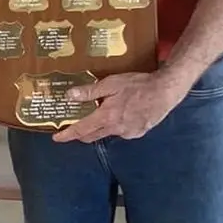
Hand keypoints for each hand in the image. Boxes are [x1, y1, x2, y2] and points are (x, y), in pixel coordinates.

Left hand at [52, 71, 190, 143]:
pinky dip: (115, 126)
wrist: (165, 92)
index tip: (57, 138)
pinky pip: (121, 132)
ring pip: (107, 133)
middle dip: (80, 133)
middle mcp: (116, 129)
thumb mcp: (111, 84)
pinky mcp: (138, 133)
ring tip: (99, 115)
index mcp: (106, 117)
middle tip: (73, 125)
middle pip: (92, 136)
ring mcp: (128, 133)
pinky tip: (120, 114)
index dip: (67, 135)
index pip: (81, 130)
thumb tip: (69, 96)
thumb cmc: (137, 85)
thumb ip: (90, 92)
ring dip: (99, 127)